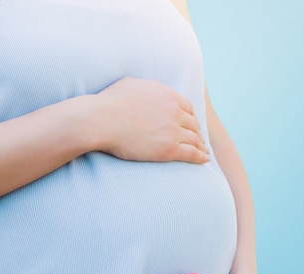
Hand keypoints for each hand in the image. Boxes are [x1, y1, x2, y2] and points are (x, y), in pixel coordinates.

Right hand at [87, 77, 208, 163]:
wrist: (99, 120)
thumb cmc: (108, 103)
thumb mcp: (131, 84)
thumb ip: (147, 87)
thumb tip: (151, 89)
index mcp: (166, 95)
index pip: (187, 107)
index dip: (191, 117)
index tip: (191, 124)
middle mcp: (173, 111)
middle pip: (193, 123)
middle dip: (197, 132)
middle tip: (199, 139)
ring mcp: (173, 130)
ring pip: (194, 139)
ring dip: (201, 145)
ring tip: (203, 151)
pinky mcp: (169, 148)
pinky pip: (191, 153)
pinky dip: (200, 157)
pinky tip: (204, 159)